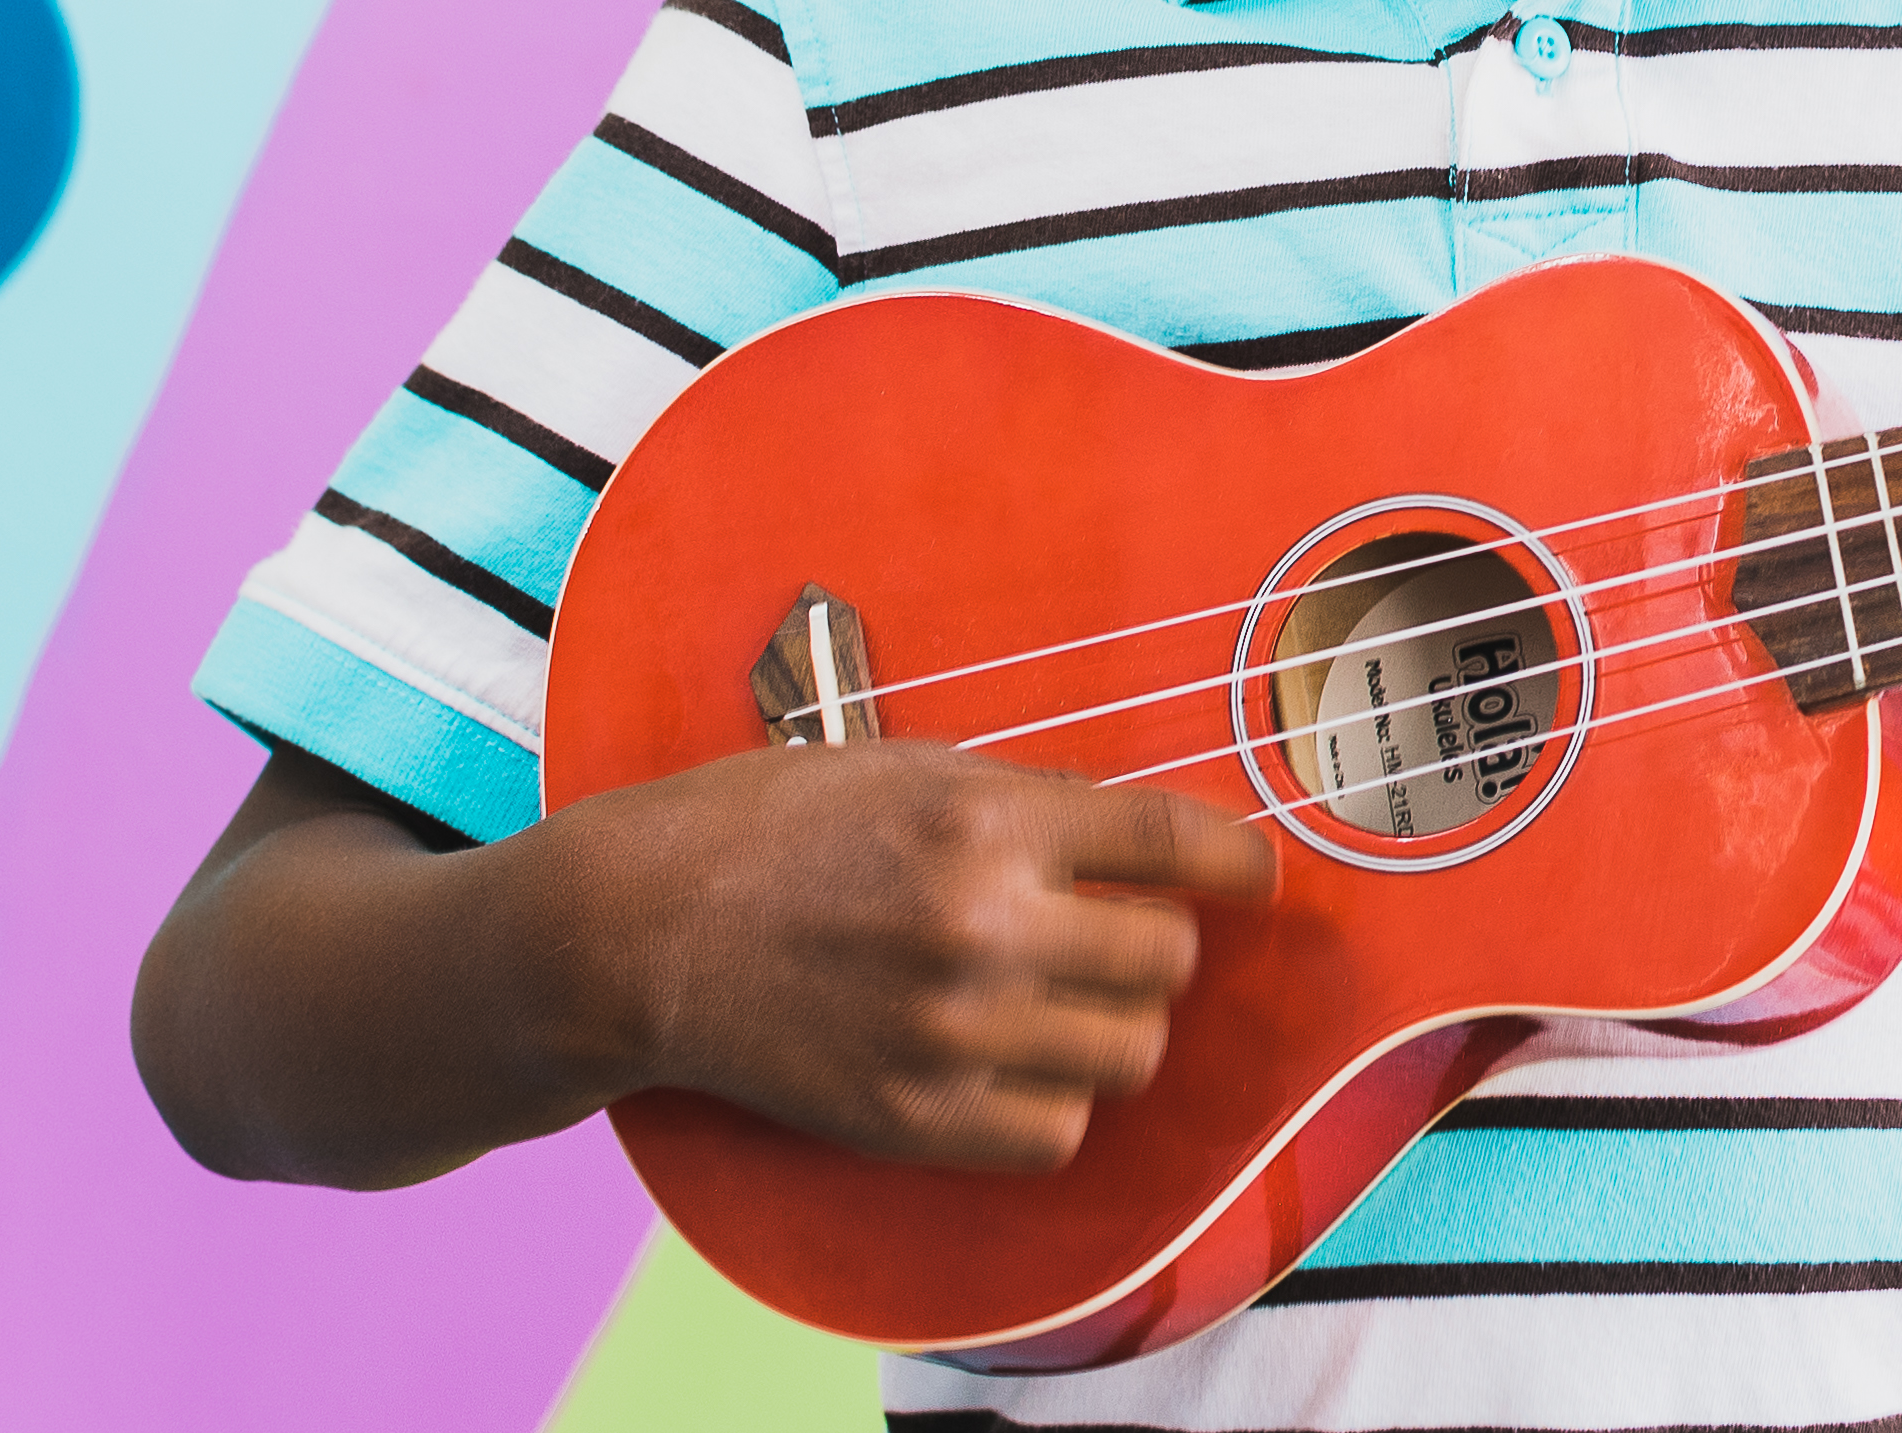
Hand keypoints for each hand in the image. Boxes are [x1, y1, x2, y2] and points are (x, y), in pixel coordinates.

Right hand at [575, 739, 1278, 1172]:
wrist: (643, 929)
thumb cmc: (771, 828)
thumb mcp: (907, 768)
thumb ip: (1028, 796)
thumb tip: (1137, 820)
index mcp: (987, 819)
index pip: (1172, 841)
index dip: (1238, 862)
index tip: (1258, 877)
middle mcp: (983, 924)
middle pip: (1168, 960)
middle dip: (1157, 946)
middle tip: (1115, 937)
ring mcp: (950, 1030)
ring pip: (1129, 1053)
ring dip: (1113, 1027)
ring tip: (1062, 1003)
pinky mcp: (912, 1117)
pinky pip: (1056, 1133)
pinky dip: (1052, 1105)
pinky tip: (1013, 1065)